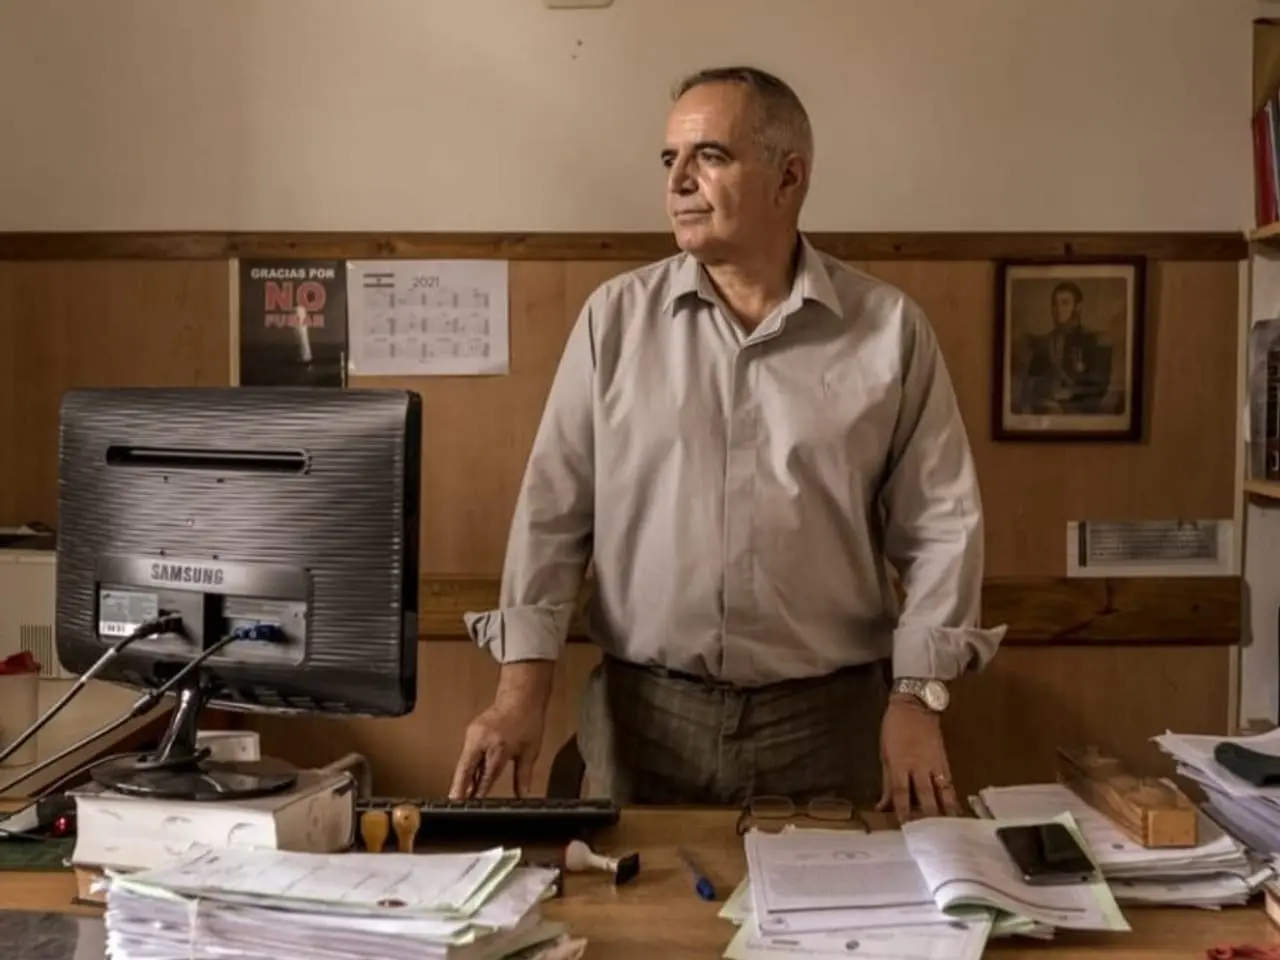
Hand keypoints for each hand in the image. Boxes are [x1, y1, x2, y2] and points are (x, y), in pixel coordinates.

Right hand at [449, 700, 545, 799]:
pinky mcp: (471, 731)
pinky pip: (467, 753)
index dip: (480, 791)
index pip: (487, 774)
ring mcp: (474, 734)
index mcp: (499, 746)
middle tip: (454, 802)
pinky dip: (467, 767)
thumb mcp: (530, 751)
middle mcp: (482, 739)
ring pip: (464, 761)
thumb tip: (523, 796)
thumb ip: (523, 776)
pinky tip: (467, 779)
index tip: (475, 804)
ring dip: (462, 778)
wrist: (521, 697)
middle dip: (460, 786)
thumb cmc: (528, 722)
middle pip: (467, 768)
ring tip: (459, 796)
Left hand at [876, 694, 961, 823]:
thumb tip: (882, 806)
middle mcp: (919, 766)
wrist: (914, 706)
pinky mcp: (945, 762)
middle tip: (931, 837)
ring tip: (950, 832)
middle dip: (927, 817)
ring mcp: (934, 765)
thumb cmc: (894, 730)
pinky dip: (952, 800)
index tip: (905, 829)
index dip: (903, 811)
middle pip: (925, 795)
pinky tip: (956, 813)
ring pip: (942, 792)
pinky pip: (949, 785)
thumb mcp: (884, 754)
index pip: (901, 793)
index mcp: (899, 763)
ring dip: (945, 812)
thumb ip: (887, 782)